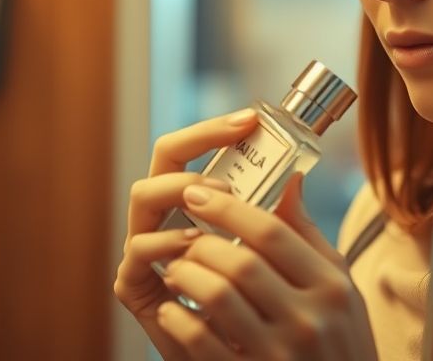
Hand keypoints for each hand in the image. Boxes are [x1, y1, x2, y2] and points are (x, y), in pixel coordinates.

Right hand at [114, 109, 259, 360]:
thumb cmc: (263, 313)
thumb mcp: (282, 265)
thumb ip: (283, 225)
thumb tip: (298, 176)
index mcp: (195, 203)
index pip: (194, 149)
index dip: (216, 129)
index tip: (251, 118)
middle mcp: (166, 216)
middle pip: (163, 159)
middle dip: (194, 147)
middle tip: (232, 162)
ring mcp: (147, 249)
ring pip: (143, 195)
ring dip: (181, 191)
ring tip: (220, 201)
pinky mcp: (134, 286)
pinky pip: (139, 251)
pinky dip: (167, 244)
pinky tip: (196, 245)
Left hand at [155, 174, 377, 360]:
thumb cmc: (339, 343)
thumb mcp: (339, 289)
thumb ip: (308, 238)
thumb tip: (290, 180)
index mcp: (332, 288)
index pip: (272, 233)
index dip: (228, 208)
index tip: (198, 194)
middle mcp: (308, 320)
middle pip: (241, 263)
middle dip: (201, 243)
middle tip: (182, 235)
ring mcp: (279, 354)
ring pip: (217, 297)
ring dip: (186, 276)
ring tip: (175, 268)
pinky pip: (201, 341)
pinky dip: (179, 319)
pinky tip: (173, 308)